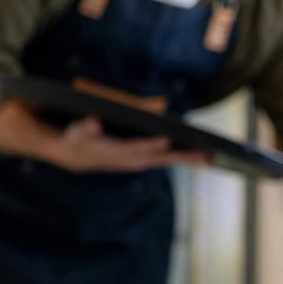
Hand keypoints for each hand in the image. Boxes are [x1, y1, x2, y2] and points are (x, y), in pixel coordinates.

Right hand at [45, 116, 208, 172]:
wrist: (73, 154)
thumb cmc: (76, 138)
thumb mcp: (76, 131)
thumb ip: (86, 127)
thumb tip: (95, 122)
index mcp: (114, 152)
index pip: (135, 149)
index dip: (149, 146)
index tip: (167, 141)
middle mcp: (128, 160)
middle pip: (158, 158)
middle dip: (181, 157)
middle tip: (207, 155)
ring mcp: (135, 162)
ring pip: (164, 161)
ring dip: (185, 158)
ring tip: (209, 156)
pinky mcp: (139, 160)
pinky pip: (162, 159)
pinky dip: (178, 156)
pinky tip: (193, 153)